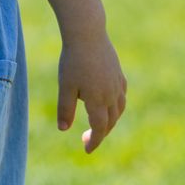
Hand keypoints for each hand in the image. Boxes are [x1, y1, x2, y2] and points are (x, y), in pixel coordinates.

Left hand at [56, 33, 126, 153]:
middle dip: (100, 133)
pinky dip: (116, 105)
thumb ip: (65, 109)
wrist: (88, 34)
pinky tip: (108, 103)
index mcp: (98, 100)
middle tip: (86, 139)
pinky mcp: (118, 73)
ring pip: (119, 109)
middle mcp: (112, 94)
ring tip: (98, 124)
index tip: (86, 150)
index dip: (94, 141)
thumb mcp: (65, 86)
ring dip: (110, 121)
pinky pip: (121, 96)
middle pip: (110, 122)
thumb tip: (63, 129)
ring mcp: (117, 83)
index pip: (99, 128)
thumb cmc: (73, 60)